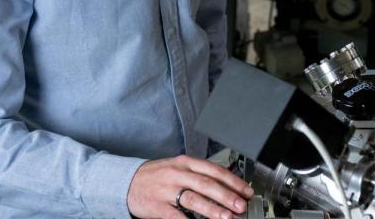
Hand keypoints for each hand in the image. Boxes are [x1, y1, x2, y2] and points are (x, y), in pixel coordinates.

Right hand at [127, 155, 253, 218]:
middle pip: (207, 184)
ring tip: (228, 217)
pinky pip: (176, 215)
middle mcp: (178, 173)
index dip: (233, 181)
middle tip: (241, 206)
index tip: (247, 191)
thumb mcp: (179, 168)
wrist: (127, 182)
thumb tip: (227, 187)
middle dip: (227, 196)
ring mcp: (167, 190)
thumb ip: (200, 175)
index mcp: (186, 162)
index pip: (214, 170)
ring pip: (194, 199)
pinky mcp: (158, 206)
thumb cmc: (158, 176)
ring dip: (213, 209)